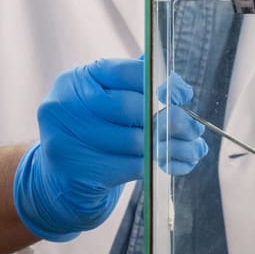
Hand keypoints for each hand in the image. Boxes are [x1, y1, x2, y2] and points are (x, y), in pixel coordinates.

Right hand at [13, 59, 205, 241]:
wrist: (60, 180)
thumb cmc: (92, 132)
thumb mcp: (104, 100)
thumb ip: (135, 84)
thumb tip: (176, 84)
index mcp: (77, 79)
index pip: (125, 72)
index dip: (159, 82)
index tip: (183, 96)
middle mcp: (66, 105)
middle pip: (131, 108)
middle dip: (170, 118)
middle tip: (194, 127)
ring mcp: (67, 140)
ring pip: (136, 141)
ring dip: (172, 145)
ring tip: (194, 149)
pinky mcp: (78, 172)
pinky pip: (132, 166)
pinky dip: (160, 164)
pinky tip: (176, 164)